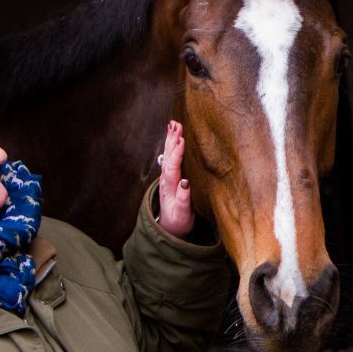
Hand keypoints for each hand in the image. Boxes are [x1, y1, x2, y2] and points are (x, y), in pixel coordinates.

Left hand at [157, 120, 193, 237]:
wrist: (170, 227)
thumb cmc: (179, 221)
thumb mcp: (182, 214)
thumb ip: (184, 200)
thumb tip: (185, 183)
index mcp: (170, 187)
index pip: (173, 167)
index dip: (177, 153)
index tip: (182, 140)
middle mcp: (166, 179)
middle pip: (168, 156)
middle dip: (172, 140)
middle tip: (176, 124)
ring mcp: (167, 177)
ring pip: (168, 154)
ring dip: (170, 139)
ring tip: (173, 124)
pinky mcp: (170, 176)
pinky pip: (170, 156)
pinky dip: (171, 145)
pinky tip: (173, 135)